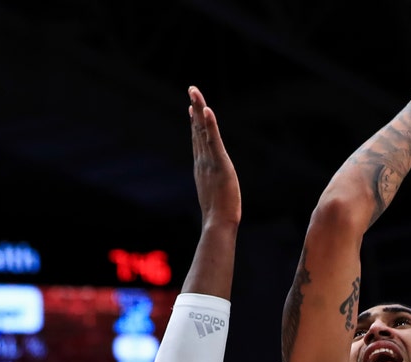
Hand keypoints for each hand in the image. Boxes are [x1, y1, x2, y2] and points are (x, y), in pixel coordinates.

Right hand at [189, 86, 240, 228]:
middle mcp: (202, 160)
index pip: (198, 140)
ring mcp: (209, 160)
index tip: (193, 107)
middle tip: (192, 90)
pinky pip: (213, 140)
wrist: (218, 223)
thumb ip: (213, 188)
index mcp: (202, 166)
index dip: (195, 122)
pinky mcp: (219, 163)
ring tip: (194, 92)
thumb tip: (214, 194)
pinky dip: (209, 124)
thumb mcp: (214, 196)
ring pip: (202, 130)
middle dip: (195, 108)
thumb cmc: (218, 216)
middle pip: (198, 129)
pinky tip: (206, 110)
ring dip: (199, 108)